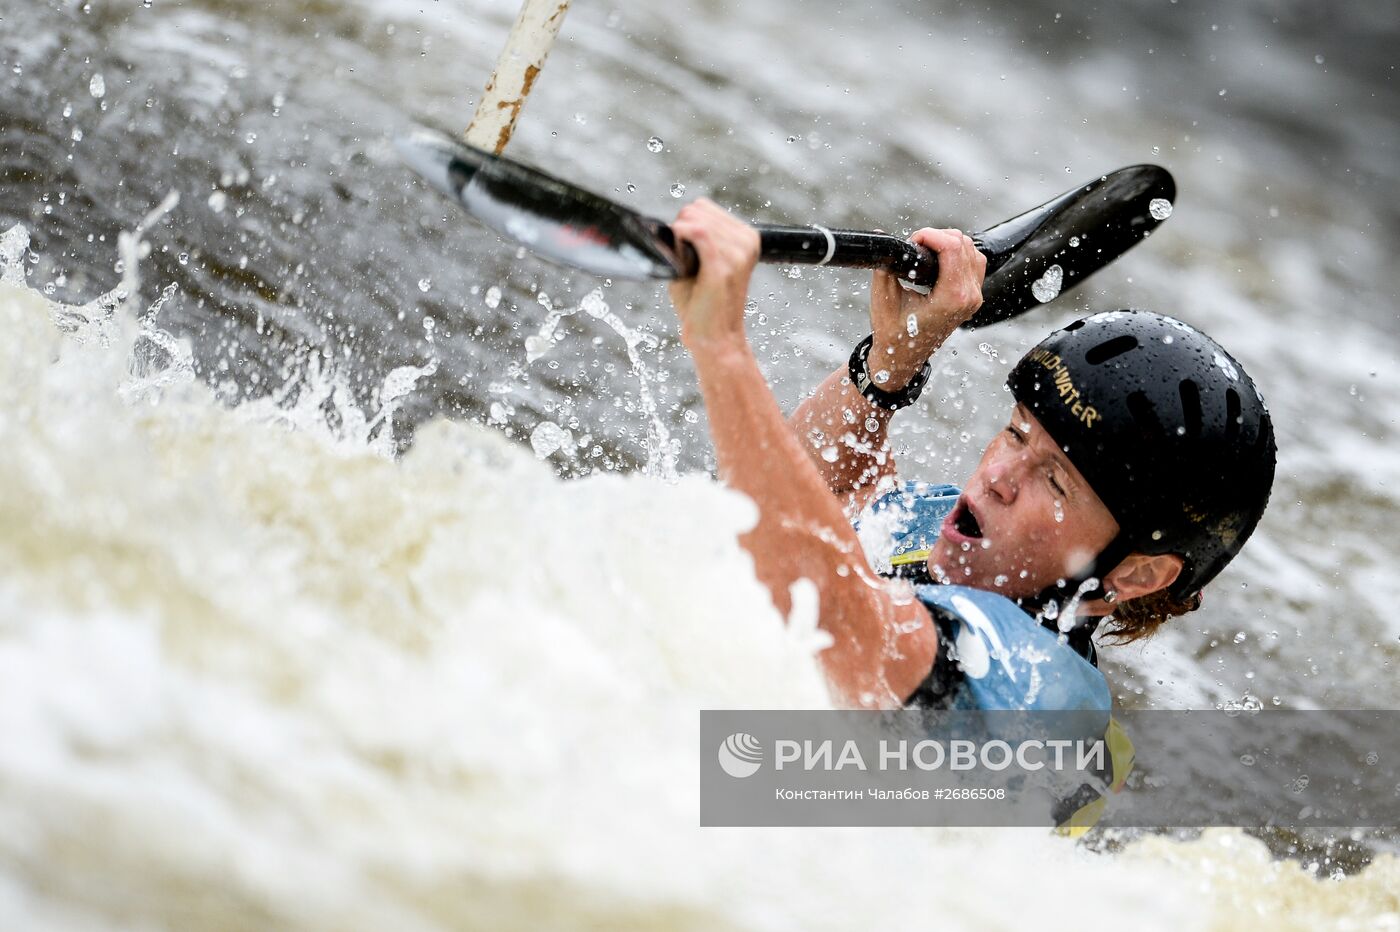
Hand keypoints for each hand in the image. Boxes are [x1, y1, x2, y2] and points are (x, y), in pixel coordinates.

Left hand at [668, 199, 761, 351]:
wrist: (715, 339)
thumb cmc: (702, 305)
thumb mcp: (701, 264)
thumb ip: (692, 238)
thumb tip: (676, 219)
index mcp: (746, 238)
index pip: (704, 207)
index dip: (685, 225)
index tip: (685, 251)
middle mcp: (747, 240)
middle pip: (697, 209)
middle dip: (681, 230)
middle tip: (683, 261)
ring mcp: (738, 251)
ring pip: (695, 218)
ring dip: (679, 239)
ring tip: (686, 267)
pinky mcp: (724, 264)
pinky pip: (697, 232)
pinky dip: (680, 239)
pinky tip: (680, 260)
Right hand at [868, 228, 986, 389]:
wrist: (903, 357)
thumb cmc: (894, 335)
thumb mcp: (884, 299)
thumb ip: (885, 268)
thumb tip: (886, 243)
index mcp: (951, 298)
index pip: (952, 248)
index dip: (930, 235)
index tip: (912, 240)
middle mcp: (968, 296)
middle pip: (963, 244)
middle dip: (937, 237)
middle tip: (916, 246)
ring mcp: (974, 297)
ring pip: (971, 249)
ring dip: (949, 243)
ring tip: (926, 251)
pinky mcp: (973, 296)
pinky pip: (974, 262)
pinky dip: (959, 254)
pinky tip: (940, 259)